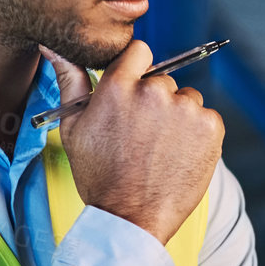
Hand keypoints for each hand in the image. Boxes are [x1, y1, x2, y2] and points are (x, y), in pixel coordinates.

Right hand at [44, 41, 223, 245]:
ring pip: (186, 100)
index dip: (138, 69)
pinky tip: (179, 156)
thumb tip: (54, 46)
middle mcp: (154, 91)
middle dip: (156, 101)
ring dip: (178, 117)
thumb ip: (70, 81)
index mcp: (118, 86)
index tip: (135, 90)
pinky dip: (198, 134)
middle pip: (163, 80)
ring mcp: (185, 108)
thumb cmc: (99, 176)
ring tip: (161, 150)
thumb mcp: (74, 128)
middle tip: (144, 135)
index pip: (139, 52)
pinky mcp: (210, 127)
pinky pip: (206, 119)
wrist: (131, 219)